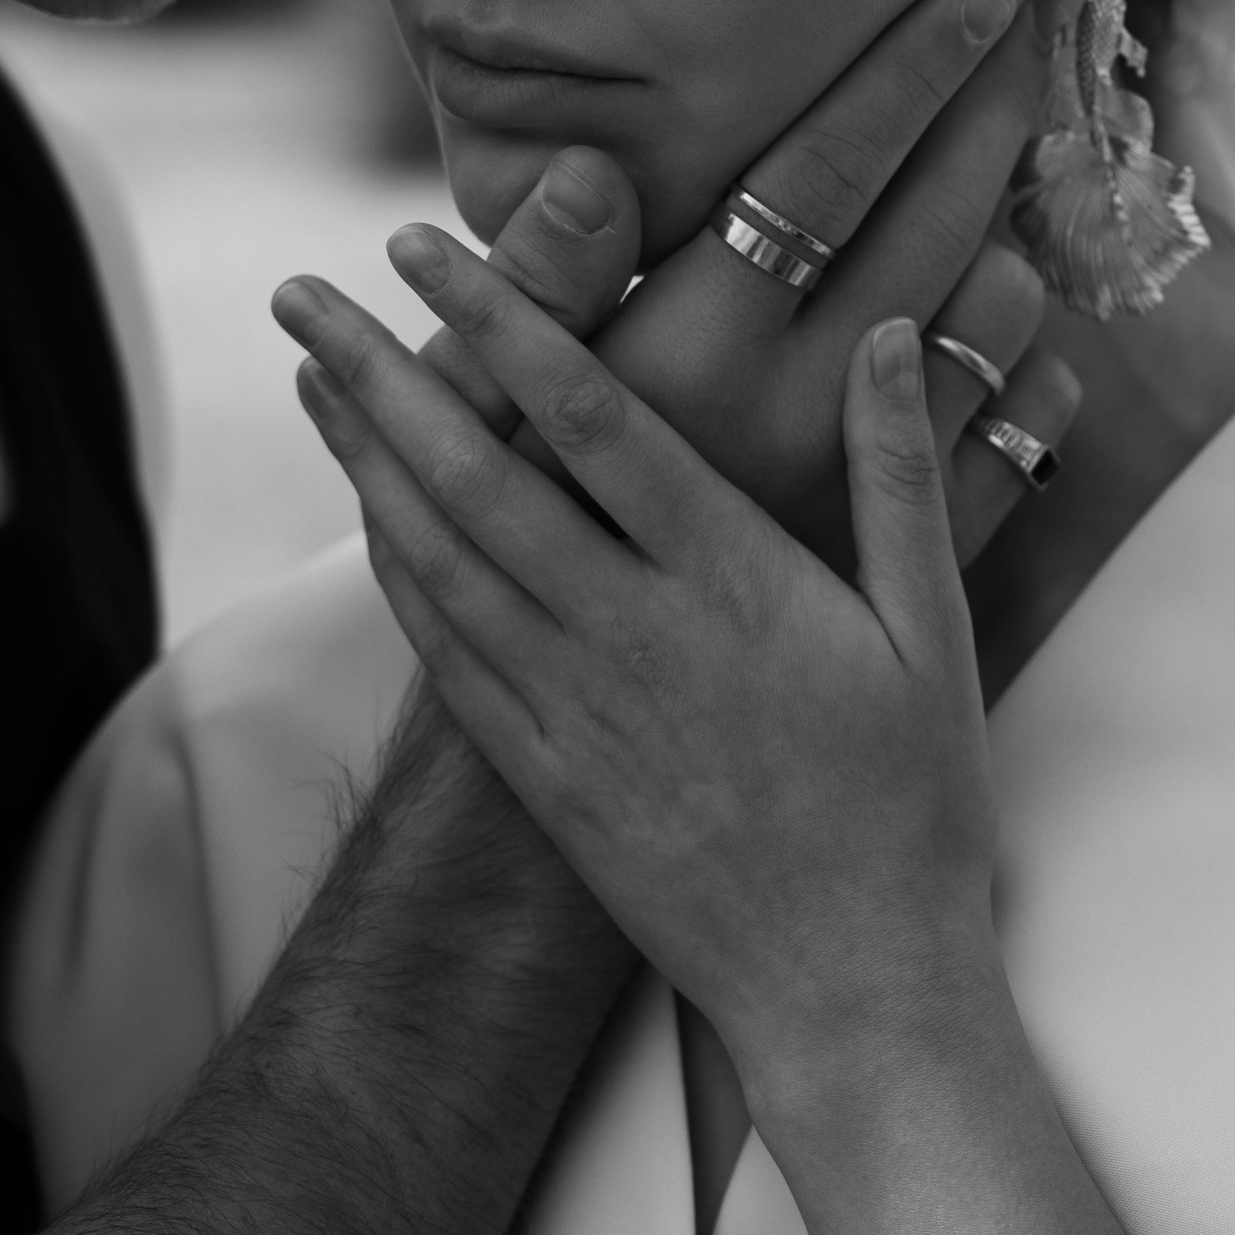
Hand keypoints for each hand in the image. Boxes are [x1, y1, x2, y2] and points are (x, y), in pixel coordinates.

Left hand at [272, 247, 998, 1123]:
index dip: (499, 321)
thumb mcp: (932, 631)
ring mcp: (574, 712)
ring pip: (438, 560)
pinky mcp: (546, 777)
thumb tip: (882, 334)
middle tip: (302, 288)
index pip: (588, 420)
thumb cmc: (911, 805)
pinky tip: (365, 515)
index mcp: (728, 583)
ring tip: (313, 372)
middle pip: (474, 478)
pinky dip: (395, 570)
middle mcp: (629, 637)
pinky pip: (447, 655)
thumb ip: (897, 475)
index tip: (427, 244)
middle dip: (381, 372)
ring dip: (363, 458)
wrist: (852, 990)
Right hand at [409, 0, 1079, 574]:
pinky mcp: (922, 554)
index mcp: (693, 356)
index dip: (906, 71)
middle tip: (1014, 40)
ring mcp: (871, 486)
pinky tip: (998, 322)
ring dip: (1004, 234)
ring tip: (981, 185)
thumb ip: (546, 279)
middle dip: (986, 115)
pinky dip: (1031, 358)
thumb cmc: (515, 525)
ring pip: (993, 319)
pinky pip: (1024, 424)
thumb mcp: (492, 398)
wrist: (595, 712)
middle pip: (938, 222)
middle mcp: (795, 416)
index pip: (822, 172)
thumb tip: (589, 169)